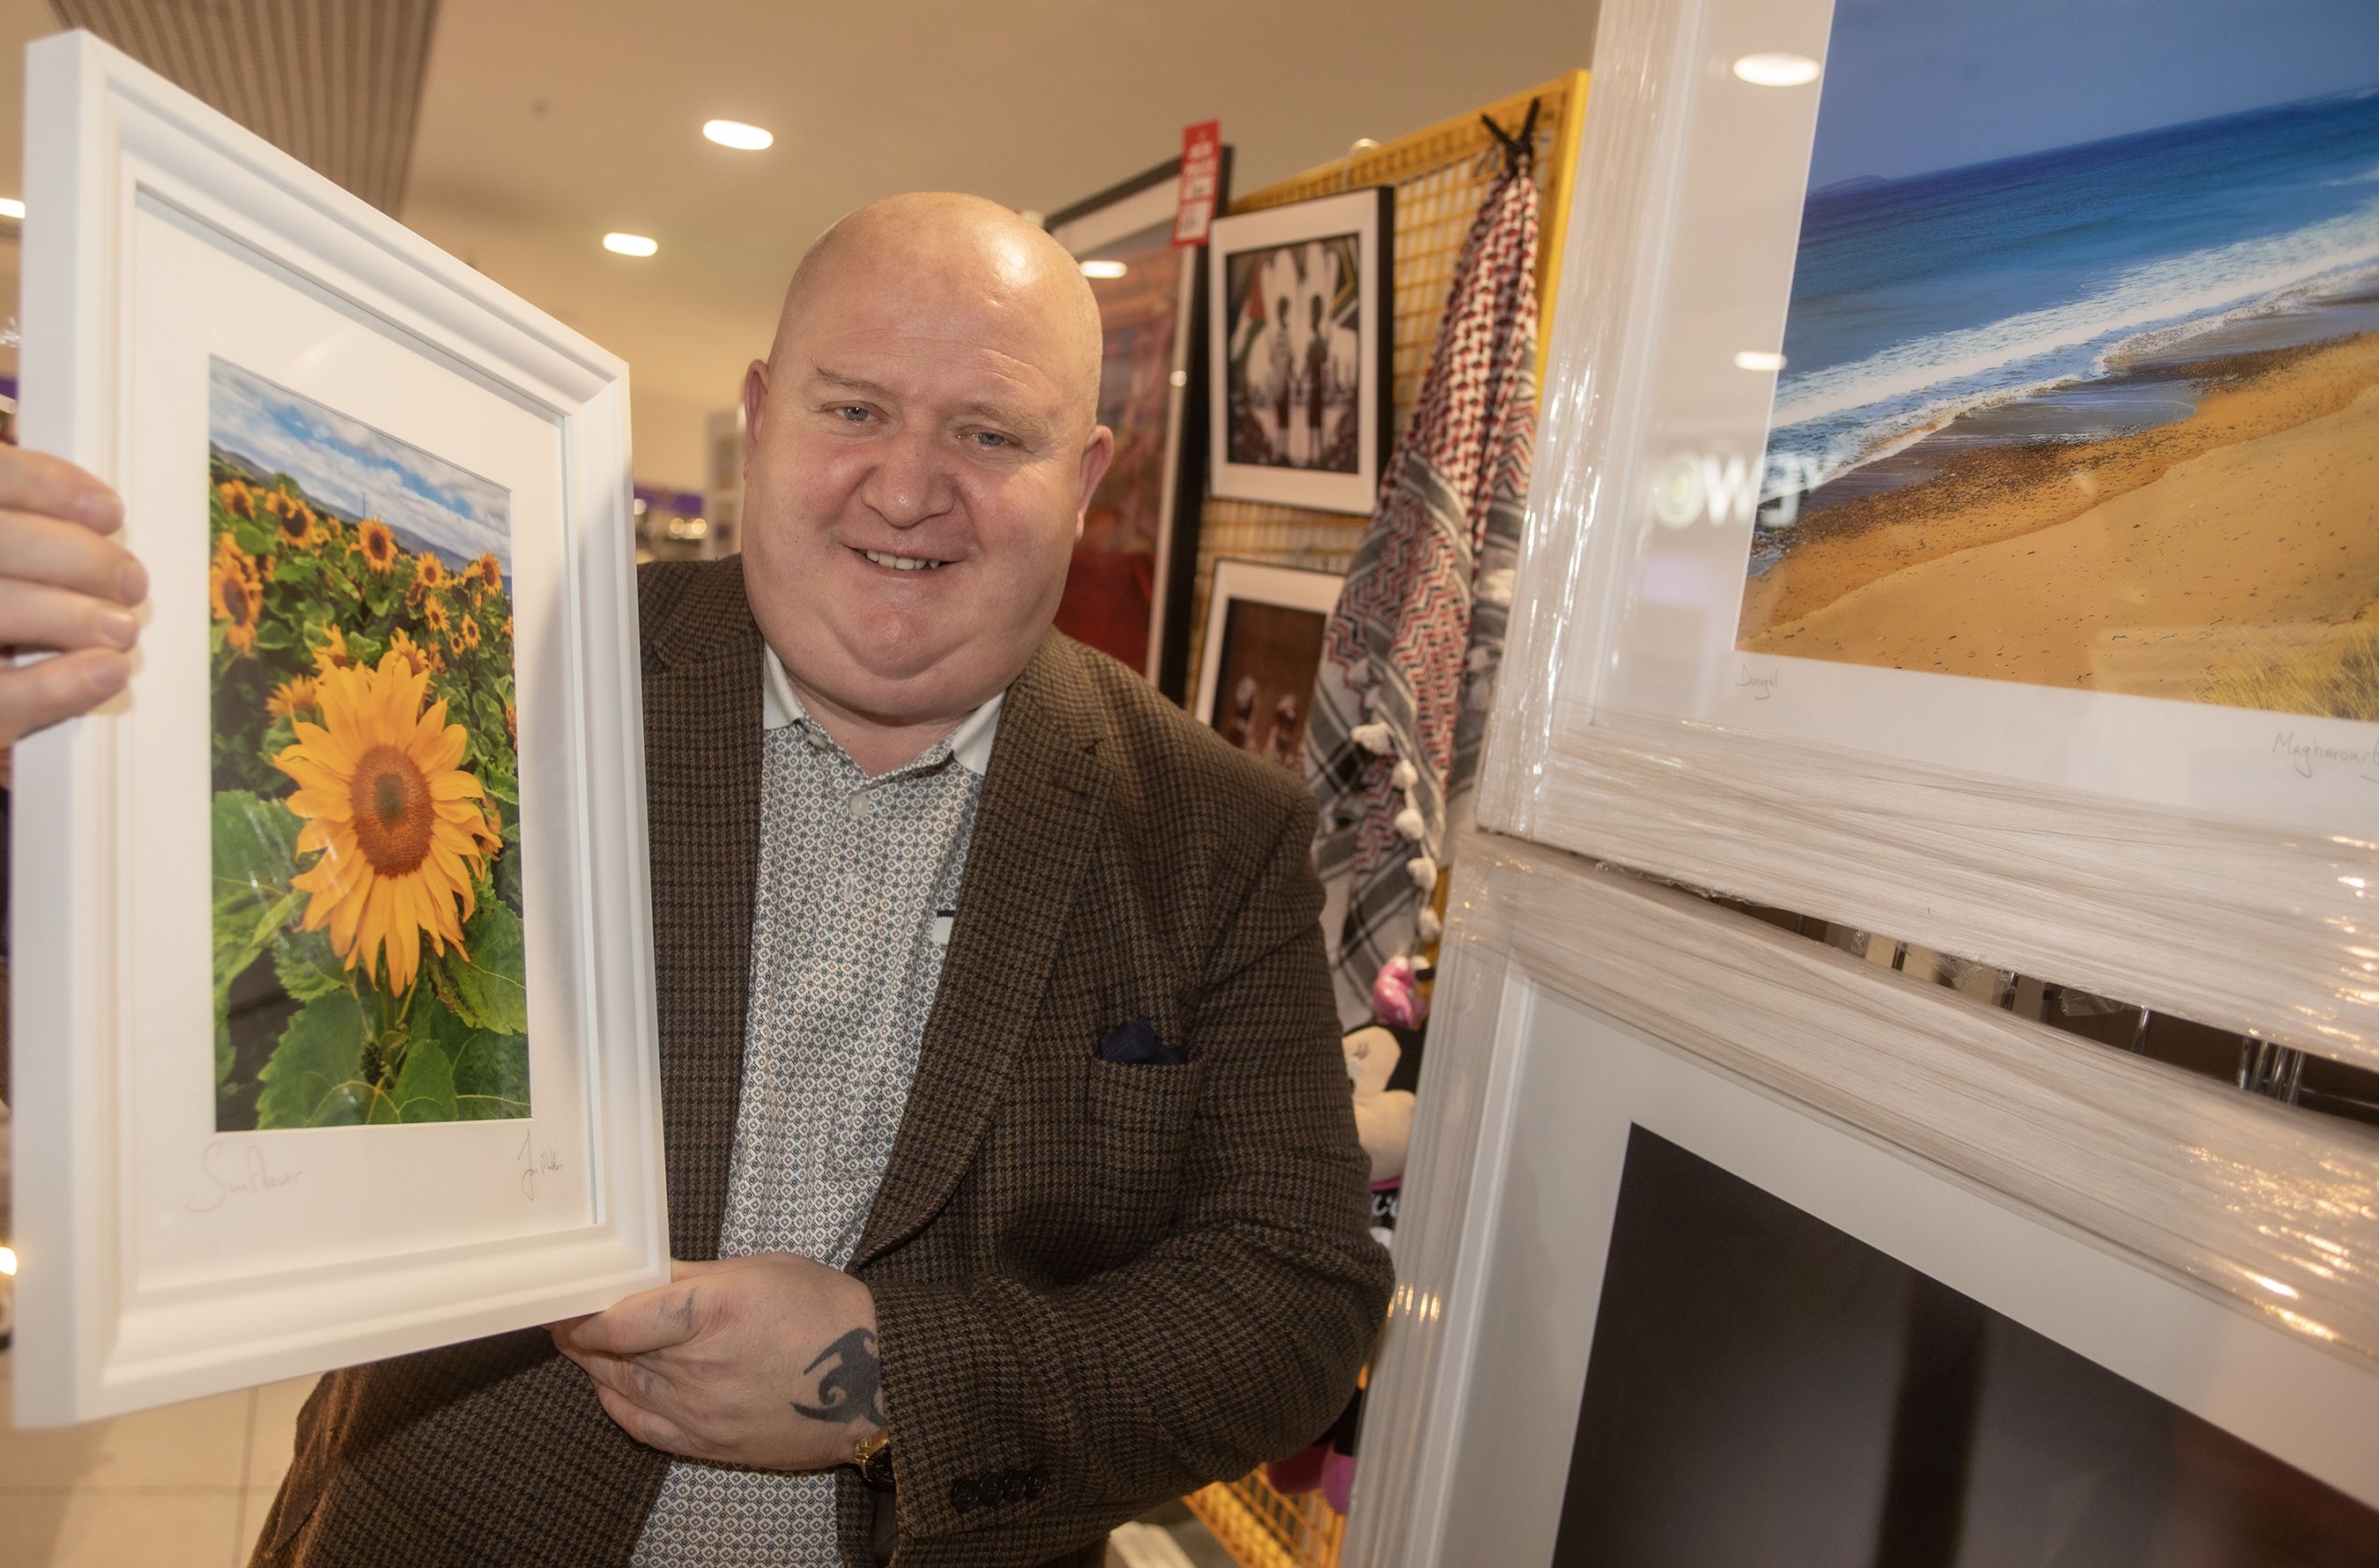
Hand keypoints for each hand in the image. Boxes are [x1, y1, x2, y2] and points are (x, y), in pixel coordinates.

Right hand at [0, 447, 144, 743]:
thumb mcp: (5, 564)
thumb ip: (21, 531)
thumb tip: (95, 515)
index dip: (44, 485)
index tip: (108, 511)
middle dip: (77, 558)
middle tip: (130, 580)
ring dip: (73, 617)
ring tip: (122, 627)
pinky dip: (60, 685)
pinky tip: (107, 670)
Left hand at [550, 1253, 882, 1471]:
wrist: (876, 1381)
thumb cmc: (828, 1314)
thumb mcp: (763, 1270)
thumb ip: (693, 1275)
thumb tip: (641, 1271)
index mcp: (715, 1313)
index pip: (618, 1318)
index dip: (581, 1310)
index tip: (566, 1298)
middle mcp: (700, 1367)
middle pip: (611, 1354)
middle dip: (580, 1334)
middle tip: (564, 1315)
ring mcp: (702, 1412)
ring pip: (621, 1388)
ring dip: (593, 1365)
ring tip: (581, 1345)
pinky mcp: (709, 1444)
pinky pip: (642, 1425)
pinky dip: (616, 1403)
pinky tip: (609, 1385)